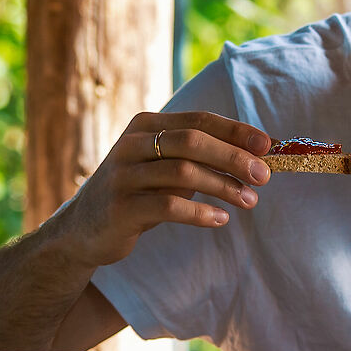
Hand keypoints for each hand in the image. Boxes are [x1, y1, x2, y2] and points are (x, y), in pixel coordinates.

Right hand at [48, 111, 274, 267]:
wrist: (82, 230)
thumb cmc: (135, 195)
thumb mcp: (160, 168)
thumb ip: (195, 158)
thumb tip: (253, 158)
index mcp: (146, 126)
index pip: (198, 120)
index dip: (236, 131)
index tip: (268, 145)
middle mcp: (131, 144)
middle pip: (193, 142)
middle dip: (234, 158)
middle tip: (264, 176)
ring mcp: (123, 175)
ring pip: (183, 174)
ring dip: (223, 187)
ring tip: (250, 201)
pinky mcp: (120, 207)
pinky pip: (168, 206)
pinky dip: (200, 213)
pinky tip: (221, 219)